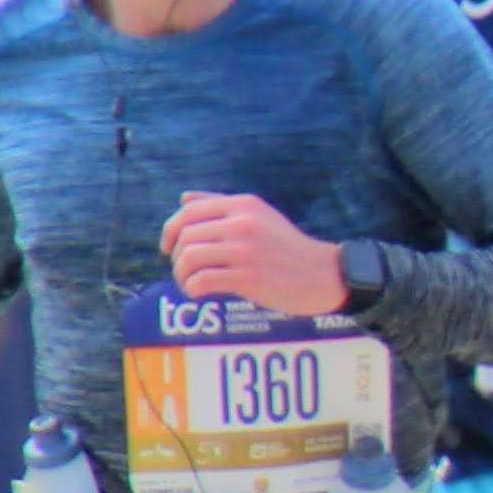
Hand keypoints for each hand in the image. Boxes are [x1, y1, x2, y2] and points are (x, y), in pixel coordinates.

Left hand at [161, 188, 347, 315]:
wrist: (324, 274)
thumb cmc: (289, 248)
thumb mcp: (259, 216)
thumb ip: (221, 205)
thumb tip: (184, 199)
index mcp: (243, 205)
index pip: (189, 211)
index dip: (170, 230)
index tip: (168, 248)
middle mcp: (242, 223)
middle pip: (186, 236)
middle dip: (176, 256)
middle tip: (184, 271)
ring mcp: (245, 250)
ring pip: (190, 258)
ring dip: (181, 274)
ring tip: (189, 283)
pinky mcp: (248, 277)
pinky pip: (202, 281)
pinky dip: (192, 289)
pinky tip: (199, 293)